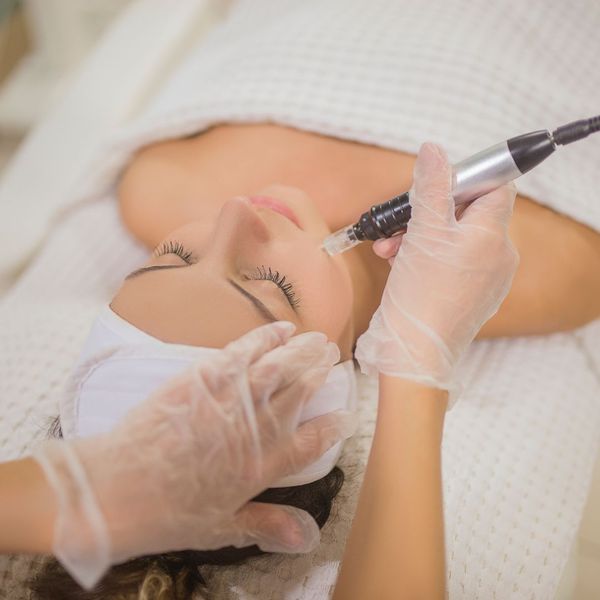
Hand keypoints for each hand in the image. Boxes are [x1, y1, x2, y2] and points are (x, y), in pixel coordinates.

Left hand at [34, 322, 355, 588]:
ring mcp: (230, 399)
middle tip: (333, 356)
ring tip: (318, 338)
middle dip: (320, 371)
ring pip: (278, 367)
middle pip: (299, 392)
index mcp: (262, 467)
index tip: (345, 413)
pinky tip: (279, 329)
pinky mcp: (204, 377)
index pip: (311, 442)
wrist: (115, 489)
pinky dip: (265, 337)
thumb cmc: (165, 514)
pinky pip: (242, 351)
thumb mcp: (219, 528)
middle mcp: (254, 428)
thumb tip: (306, 536)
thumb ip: (265, 524)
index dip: (333, 426)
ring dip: (301, 349)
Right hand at [355, 142, 518, 390]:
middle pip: (469, 213)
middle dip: (429, 213)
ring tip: (391, 250)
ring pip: (456, 240)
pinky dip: (429, 258)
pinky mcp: (473, 295)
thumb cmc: (420, 294)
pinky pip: (454, 263)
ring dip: (421, 237)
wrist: (415, 353)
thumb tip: (434, 149)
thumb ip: (431, 188)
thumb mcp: (422, 233)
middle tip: (401, 222)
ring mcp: (488, 278)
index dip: (465, 178)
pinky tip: (401, 266)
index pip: (495, 187)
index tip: (436, 184)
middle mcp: (499, 256)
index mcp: (492, 236)